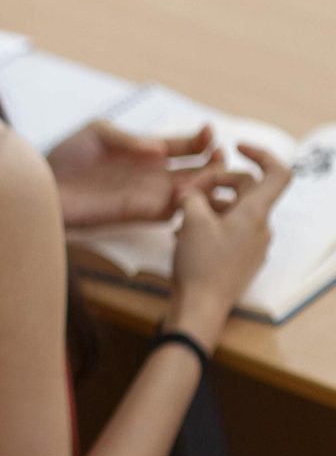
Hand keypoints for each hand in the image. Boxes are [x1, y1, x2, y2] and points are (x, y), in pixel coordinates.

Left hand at [48, 121, 238, 228]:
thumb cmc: (66, 156)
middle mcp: (154, 173)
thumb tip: (158, 148)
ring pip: (193, 193)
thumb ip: (128, 138)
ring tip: (212, 177)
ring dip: (207, 186)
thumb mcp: (97, 133)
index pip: (187, 145)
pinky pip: (173, 212)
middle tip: (221, 159)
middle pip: (199, 170)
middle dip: (215, 165)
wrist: (44, 185)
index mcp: (148, 150)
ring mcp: (150, 194)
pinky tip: (191, 196)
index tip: (209, 133)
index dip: (202, 140)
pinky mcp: (140, 213)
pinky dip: (187, 205)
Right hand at [170, 145, 292, 342]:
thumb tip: (194, 190)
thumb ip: (194, 195)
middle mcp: (260, 227)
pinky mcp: (241, 258)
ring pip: (234, 209)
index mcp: (255, 213)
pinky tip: (183, 234)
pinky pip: (228, 229)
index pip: (277, 173)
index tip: (236, 148)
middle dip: (216, 181)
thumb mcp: (191, 220)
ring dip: (208, 204)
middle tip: (186, 190)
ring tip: (179, 216)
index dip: (261, 153)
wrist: (202, 307)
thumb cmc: (201, 264)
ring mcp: (252, 244)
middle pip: (246, 188)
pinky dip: (208, 223)